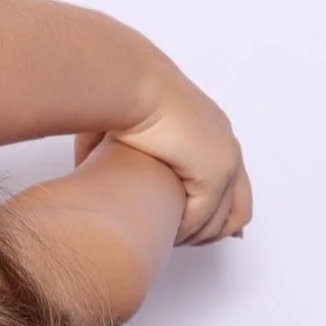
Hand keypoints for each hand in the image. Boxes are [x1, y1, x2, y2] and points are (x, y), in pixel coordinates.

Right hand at [91, 53, 252, 243]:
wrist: (131, 83)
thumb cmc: (120, 94)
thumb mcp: (119, 122)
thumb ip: (109, 145)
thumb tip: (87, 162)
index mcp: (209, 128)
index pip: (230, 177)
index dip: (219, 208)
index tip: (201, 227)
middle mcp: (224, 143)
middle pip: (238, 203)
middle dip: (218, 229)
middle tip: (188, 242)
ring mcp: (225, 158)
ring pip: (223, 217)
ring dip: (197, 235)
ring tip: (171, 240)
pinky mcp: (215, 171)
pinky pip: (205, 216)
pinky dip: (187, 230)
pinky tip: (168, 234)